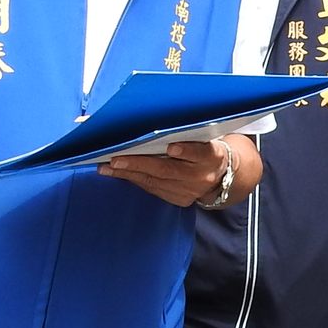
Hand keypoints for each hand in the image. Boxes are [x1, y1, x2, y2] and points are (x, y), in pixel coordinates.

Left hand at [102, 136, 233, 207]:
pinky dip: (135, 180)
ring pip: (154, 182)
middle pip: (167, 170)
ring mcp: (189, 191)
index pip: (199, 153)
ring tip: (106, 168)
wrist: (221, 175)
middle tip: (115, 160)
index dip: (186, 151)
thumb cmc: (206, 148)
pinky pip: (153, 189)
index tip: (171, 147)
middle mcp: (201, 176)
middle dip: (139, 164)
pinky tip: (118, 174)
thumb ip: (186, 134)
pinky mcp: (179, 200)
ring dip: (128, 174)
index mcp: (212, 156)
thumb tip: (153, 127)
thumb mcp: (205, 138)